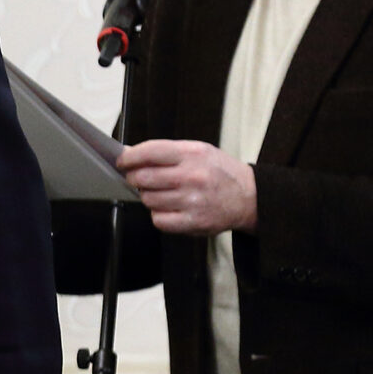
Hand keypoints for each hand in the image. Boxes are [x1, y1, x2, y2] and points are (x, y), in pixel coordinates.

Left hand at [116, 139, 257, 235]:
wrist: (250, 196)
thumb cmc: (220, 172)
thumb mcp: (199, 151)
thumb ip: (166, 152)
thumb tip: (131, 154)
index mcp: (192, 154)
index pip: (149, 152)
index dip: (129, 158)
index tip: (122, 162)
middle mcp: (192, 176)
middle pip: (143, 178)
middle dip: (134, 179)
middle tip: (138, 180)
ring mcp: (192, 200)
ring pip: (148, 200)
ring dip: (148, 197)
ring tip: (162, 194)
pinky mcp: (193, 222)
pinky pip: (158, 220)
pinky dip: (158, 215)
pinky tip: (169, 208)